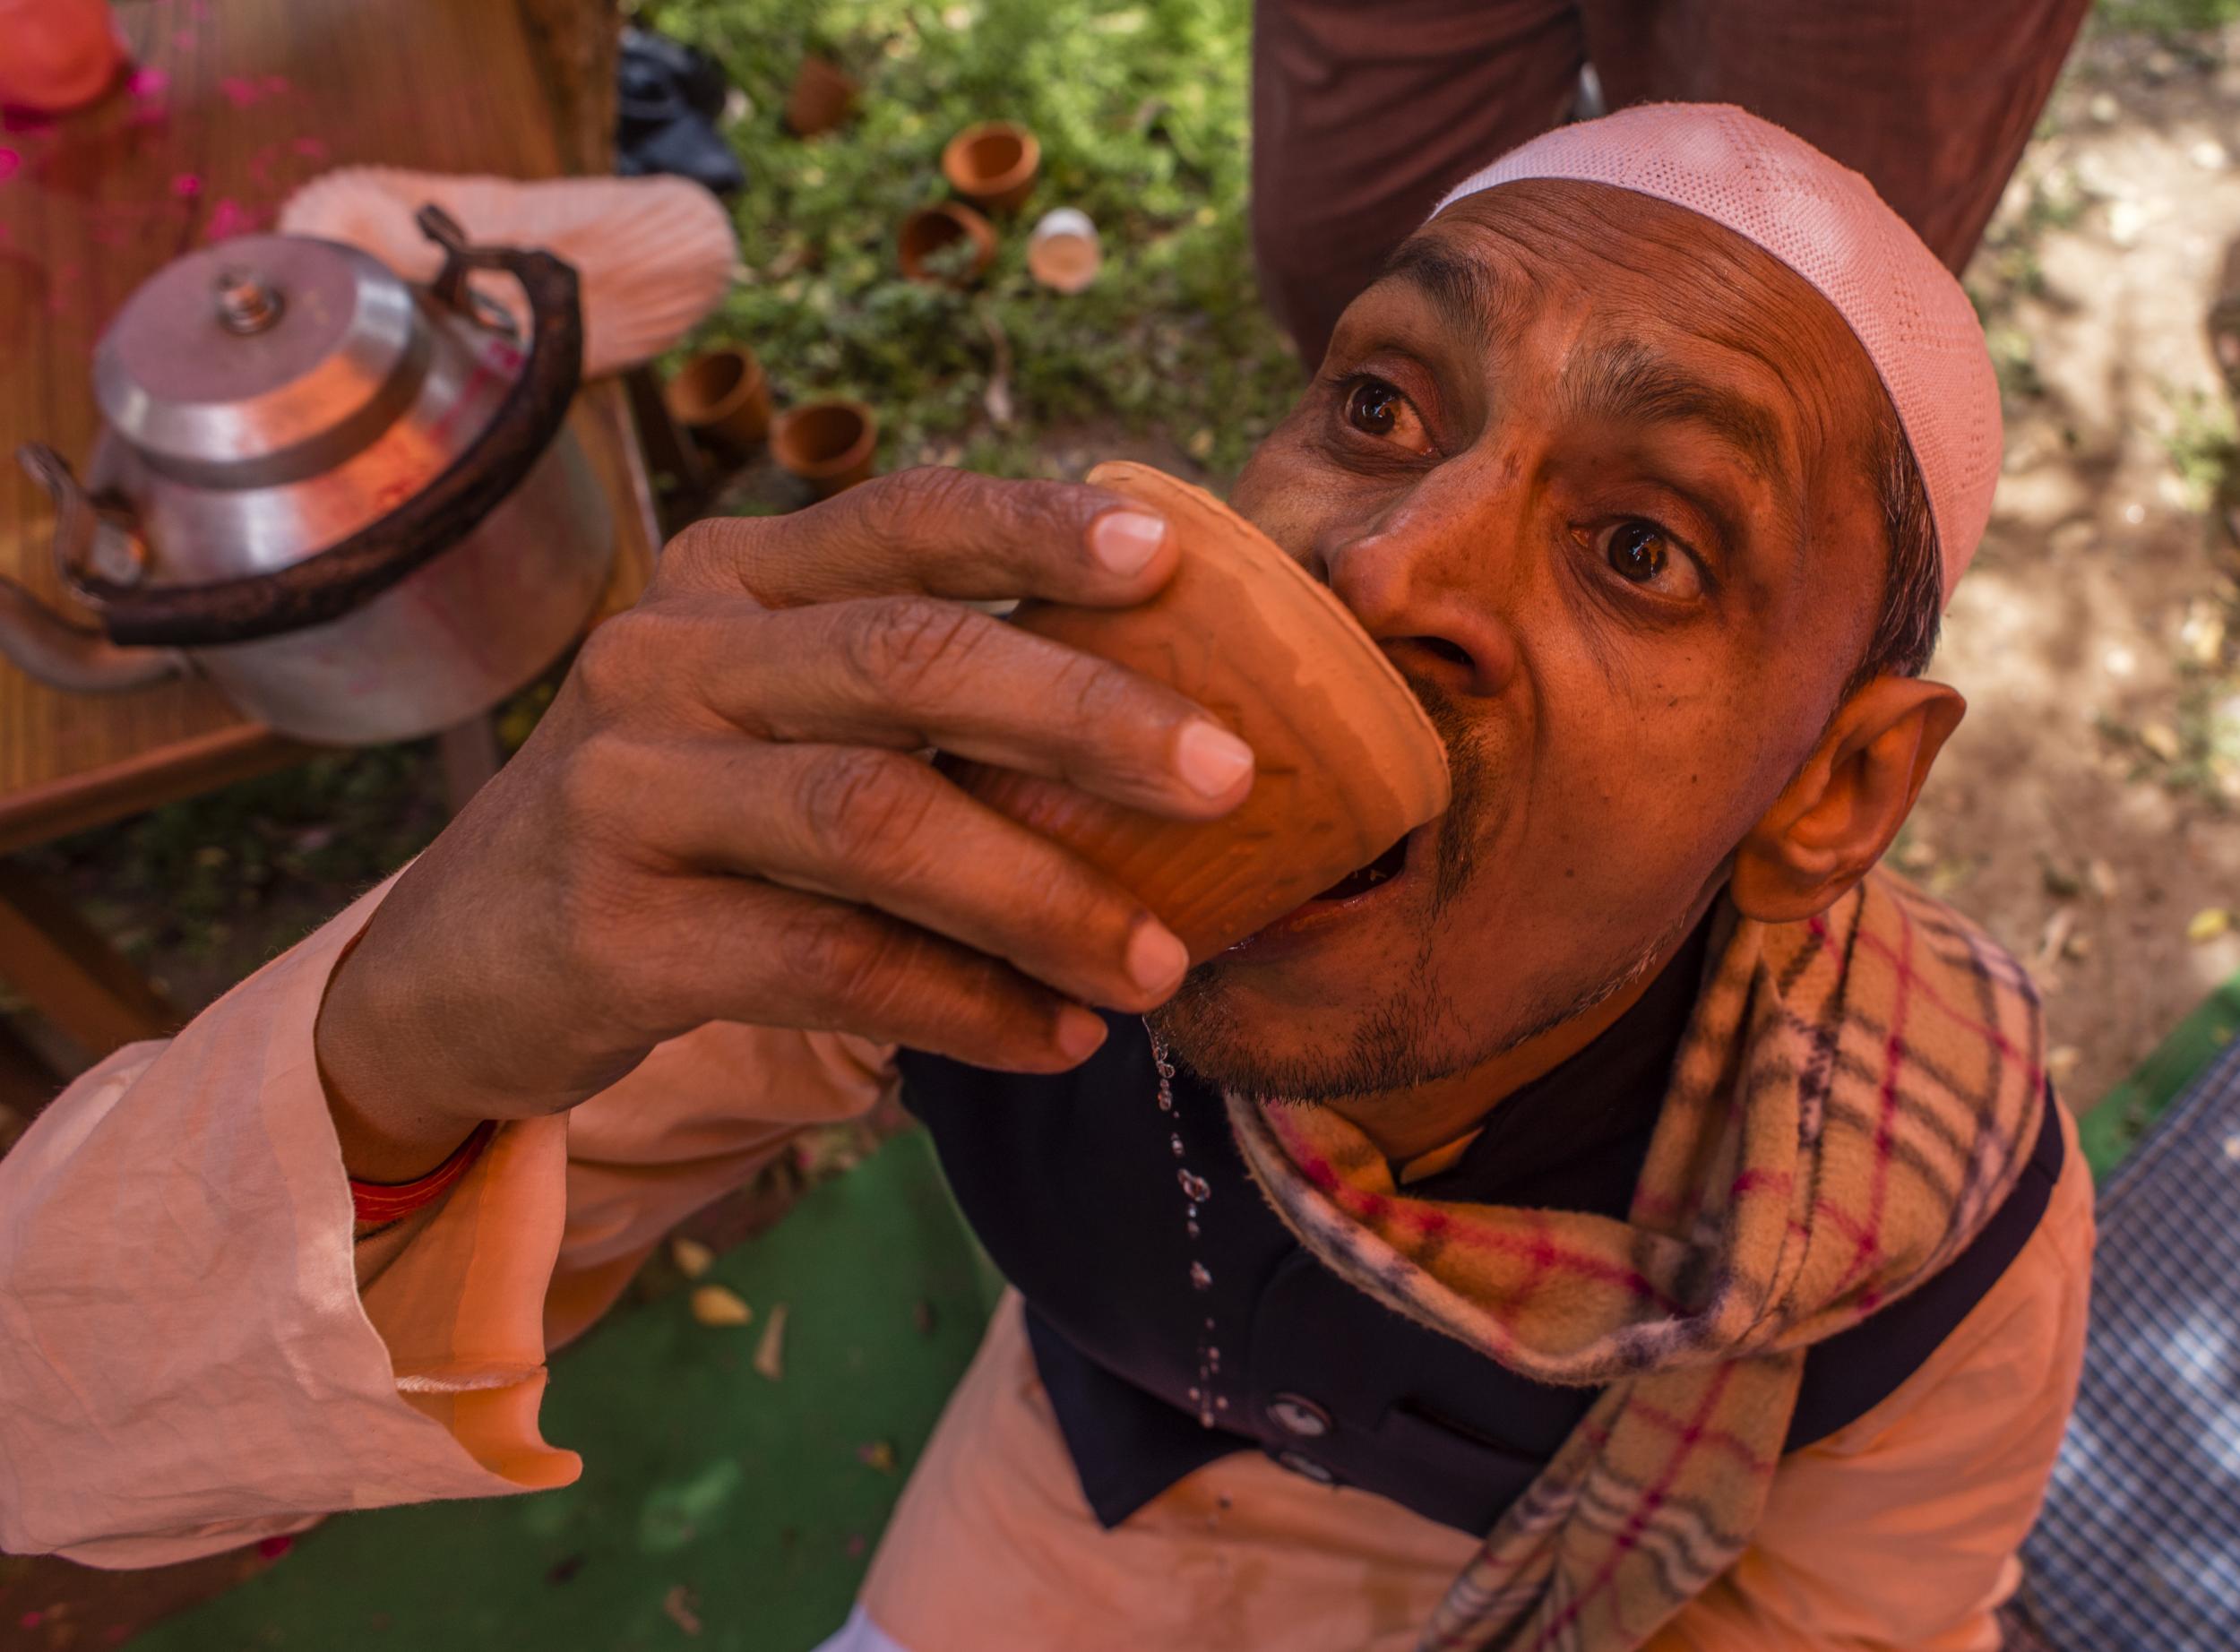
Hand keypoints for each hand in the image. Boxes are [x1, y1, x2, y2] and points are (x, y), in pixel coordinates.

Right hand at [315, 468, 1254, 1179]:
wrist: (458, 965)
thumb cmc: (677, 827)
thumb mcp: (765, 715)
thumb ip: (907, 694)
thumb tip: (1156, 726)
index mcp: (731, 578)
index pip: (901, 518)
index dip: (1038, 529)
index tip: (1173, 556)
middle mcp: (670, 653)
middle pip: (905, 657)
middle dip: (1084, 714)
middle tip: (1227, 779)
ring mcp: (629, 786)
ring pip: (873, 818)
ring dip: (1040, 896)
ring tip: (1160, 962)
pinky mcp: (614, 928)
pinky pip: (824, 960)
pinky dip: (961, 1005)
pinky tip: (1055, 1039)